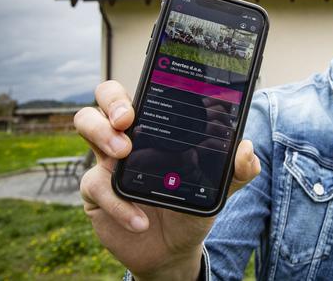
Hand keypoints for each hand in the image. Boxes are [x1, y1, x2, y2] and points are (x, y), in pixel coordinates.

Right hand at [74, 80, 260, 279]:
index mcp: (158, 126)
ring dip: (101, 133)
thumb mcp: (218, 188)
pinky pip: (96, 185)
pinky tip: (140, 219)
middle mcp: (129, 135)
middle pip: (105, 97)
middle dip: (112, 100)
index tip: (149, 93)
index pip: (143, 91)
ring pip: (86, 123)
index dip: (142, 83)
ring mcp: (108, 159)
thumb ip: (237, 170)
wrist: (173, 248)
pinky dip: (119, 203)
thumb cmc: (191, 205)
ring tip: (123, 154)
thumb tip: (246, 148)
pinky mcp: (96, 190)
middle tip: (127, 120)